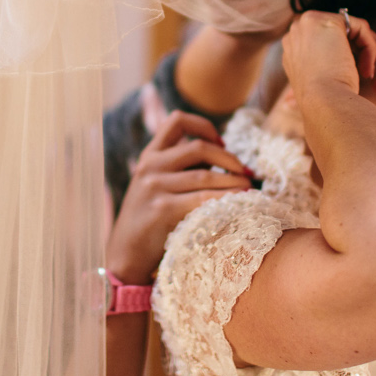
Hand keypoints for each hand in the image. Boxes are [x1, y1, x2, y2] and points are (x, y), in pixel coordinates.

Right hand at [106, 111, 252, 284]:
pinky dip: (227, 199)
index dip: (203, 125)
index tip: (220, 142)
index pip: (177, 121)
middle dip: (229, 158)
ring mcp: (155, 187)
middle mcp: (150, 166)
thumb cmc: (150, 221)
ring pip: (206, 176)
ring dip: (234, 181)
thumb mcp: (156, 186)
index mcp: (150, 156)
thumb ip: (181, 169)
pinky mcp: (163, 209)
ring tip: (249, 189)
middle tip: (246, 172)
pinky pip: (204, 199)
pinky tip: (240, 203)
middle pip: (199, 147)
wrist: (126, 254)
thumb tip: (228, 161)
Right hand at [281, 11, 375, 100]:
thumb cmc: (327, 104)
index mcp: (295, 48)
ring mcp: (309, 23)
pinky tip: (368, 73)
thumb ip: (335, 62)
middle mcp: (298, 31)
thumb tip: (363, 61)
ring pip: (357, 34)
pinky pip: (362, 29)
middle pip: (346, 37)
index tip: (371, 80)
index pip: (332, 44)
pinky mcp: (328, 21)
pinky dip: (371, 52)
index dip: (355, 59)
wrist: (323, 106)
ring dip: (375, 59)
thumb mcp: (327, 79)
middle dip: (370, 58)